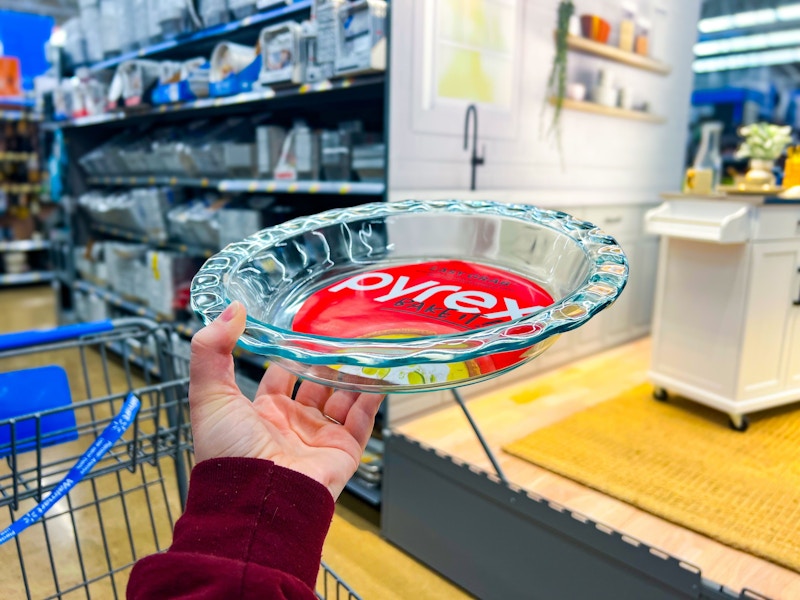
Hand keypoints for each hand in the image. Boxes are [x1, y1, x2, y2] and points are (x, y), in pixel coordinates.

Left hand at [189, 301, 384, 499]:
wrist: (257, 501)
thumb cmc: (228, 452)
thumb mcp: (208, 395)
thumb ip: (211, 350)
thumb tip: (231, 310)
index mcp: (261, 413)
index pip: (281, 376)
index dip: (291, 354)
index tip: (306, 330)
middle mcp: (292, 425)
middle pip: (317, 385)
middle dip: (328, 362)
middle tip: (342, 335)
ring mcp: (319, 438)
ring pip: (343, 399)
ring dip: (354, 375)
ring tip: (366, 348)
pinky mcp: (343, 452)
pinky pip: (363, 420)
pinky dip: (374, 398)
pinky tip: (380, 376)